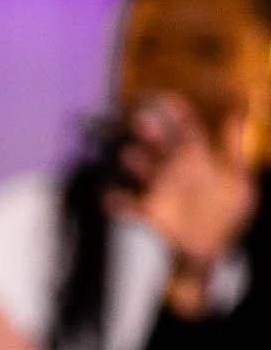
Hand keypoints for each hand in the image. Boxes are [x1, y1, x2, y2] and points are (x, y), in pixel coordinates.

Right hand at [106, 93, 258, 303]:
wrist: (211, 250)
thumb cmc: (227, 215)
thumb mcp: (240, 181)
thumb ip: (236, 150)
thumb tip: (239, 117)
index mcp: (197, 158)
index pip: (187, 128)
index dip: (178, 112)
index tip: (167, 99)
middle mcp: (175, 169)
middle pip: (161, 144)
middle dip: (150, 132)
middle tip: (141, 121)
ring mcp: (161, 190)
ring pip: (144, 170)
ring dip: (135, 162)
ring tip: (128, 155)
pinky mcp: (151, 212)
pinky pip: (129, 206)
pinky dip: (117, 203)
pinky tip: (108, 197)